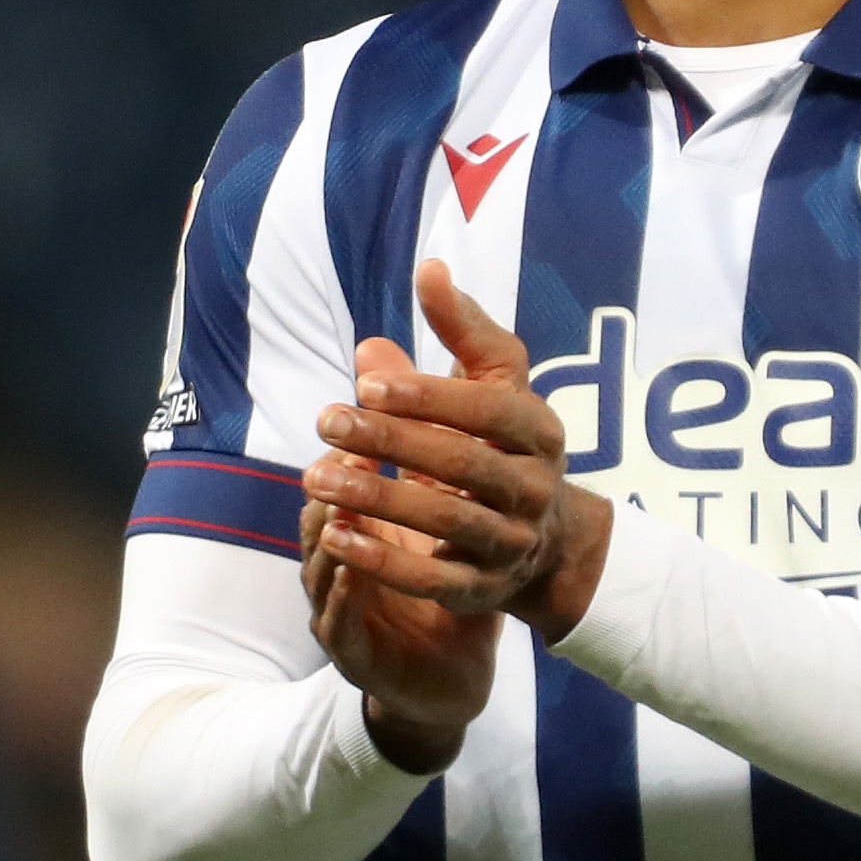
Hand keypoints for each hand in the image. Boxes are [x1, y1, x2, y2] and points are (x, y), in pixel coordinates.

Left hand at [300, 258, 614, 772]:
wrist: (546, 542)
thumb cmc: (503, 443)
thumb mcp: (495, 386)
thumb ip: (462, 333)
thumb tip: (429, 270)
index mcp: (539, 431)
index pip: (488, 410)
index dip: (430, 395)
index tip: (367, 382)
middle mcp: (534, 488)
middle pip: (462, 464)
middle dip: (390, 442)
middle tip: (326, 422)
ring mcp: (512, 543)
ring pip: (445, 521)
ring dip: (376, 499)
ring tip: (315, 476)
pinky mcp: (483, 591)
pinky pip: (432, 579)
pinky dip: (382, 562)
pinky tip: (335, 536)